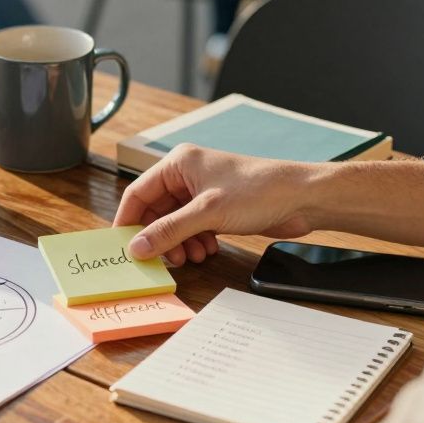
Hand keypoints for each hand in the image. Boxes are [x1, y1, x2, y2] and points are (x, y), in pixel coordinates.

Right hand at [114, 144, 320, 264]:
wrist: (301, 198)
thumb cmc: (258, 190)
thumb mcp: (207, 213)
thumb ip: (169, 231)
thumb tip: (137, 247)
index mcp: (178, 163)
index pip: (138, 193)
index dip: (129, 221)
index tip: (122, 246)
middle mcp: (186, 175)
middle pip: (156, 211)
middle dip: (160, 237)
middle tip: (164, 259)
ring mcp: (202, 192)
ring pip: (174, 223)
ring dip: (179, 243)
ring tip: (191, 256)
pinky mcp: (216, 208)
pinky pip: (193, 228)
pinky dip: (194, 241)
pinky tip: (207, 250)